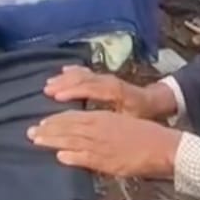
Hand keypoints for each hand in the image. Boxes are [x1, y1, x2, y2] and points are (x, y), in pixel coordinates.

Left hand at [29, 111, 180, 179]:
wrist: (163, 147)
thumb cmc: (145, 135)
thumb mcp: (120, 123)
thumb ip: (101, 126)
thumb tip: (85, 130)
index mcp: (102, 117)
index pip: (73, 117)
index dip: (55, 120)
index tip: (42, 123)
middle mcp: (99, 128)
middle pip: (67, 127)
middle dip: (47, 129)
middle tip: (30, 132)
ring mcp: (102, 145)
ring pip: (71, 141)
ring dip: (52, 141)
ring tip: (36, 141)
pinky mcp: (107, 161)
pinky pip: (86, 158)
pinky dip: (72, 157)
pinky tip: (60, 157)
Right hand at [43, 66, 175, 119]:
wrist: (153, 101)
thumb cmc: (140, 115)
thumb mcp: (129, 122)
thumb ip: (111, 125)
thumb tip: (94, 128)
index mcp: (117, 92)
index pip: (92, 88)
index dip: (75, 91)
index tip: (57, 96)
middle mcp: (110, 81)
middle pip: (84, 80)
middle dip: (64, 84)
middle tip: (46, 91)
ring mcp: (106, 77)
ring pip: (83, 75)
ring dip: (65, 79)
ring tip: (49, 84)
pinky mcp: (103, 77)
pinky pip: (86, 72)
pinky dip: (74, 72)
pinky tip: (63, 71)